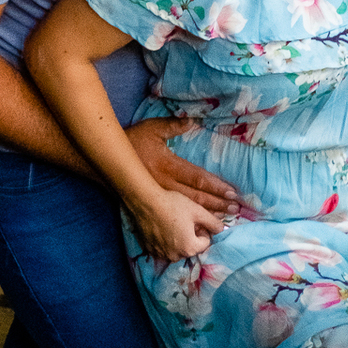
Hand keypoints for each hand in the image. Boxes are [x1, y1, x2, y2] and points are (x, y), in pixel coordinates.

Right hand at [126, 116, 239, 232]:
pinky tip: (201, 226)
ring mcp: (159, 197)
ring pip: (187, 211)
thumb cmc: (133, 141)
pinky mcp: (154, 203)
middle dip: (218, 204)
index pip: (197, 178)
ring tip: (225, 219)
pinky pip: (176, 217)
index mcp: (168, 166)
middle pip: (196, 198)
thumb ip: (173, 125)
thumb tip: (193, 121)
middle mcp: (166, 185)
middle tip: (236, 209)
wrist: (110, 162)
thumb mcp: (152, 128)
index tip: (232, 192)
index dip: (215, 186)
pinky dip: (191, 222)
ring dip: (208, 215)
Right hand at [127, 186, 215, 262]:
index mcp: (190, 248)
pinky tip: (161, 226)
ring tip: (171, 222)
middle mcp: (176, 256)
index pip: (205, 242)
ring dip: (178, 239)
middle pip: (191, 247)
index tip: (194, 219)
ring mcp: (161, 254)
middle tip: (183, 220)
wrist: (146, 201)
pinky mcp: (150, 250)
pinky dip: (164, 240)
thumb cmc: (173, 204)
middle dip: (191, 236)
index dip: (203, 229)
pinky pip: (163, 248)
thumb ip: (213, 222)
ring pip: (177, 248)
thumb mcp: (197, 210)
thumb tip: (222, 229)